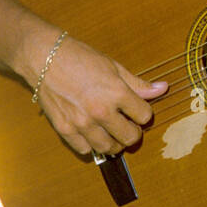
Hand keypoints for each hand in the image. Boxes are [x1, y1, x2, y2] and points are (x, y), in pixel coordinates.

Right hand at [30, 34, 167, 156]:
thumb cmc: (79, 58)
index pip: (144, 116)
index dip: (143, 113)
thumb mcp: (113, 67)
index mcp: (116, 93)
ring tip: (112, 132)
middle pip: (130, 137)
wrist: (44, 57)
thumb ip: (138, 84)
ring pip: (109, 148)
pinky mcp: (64, 129)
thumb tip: (162, 88)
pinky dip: (91, 145)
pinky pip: (85, 149)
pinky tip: (92, 133)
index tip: (137, 110)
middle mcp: (100, 111)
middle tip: (127, 125)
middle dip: (133, 132)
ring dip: (115, 143)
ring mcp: (81, 123)